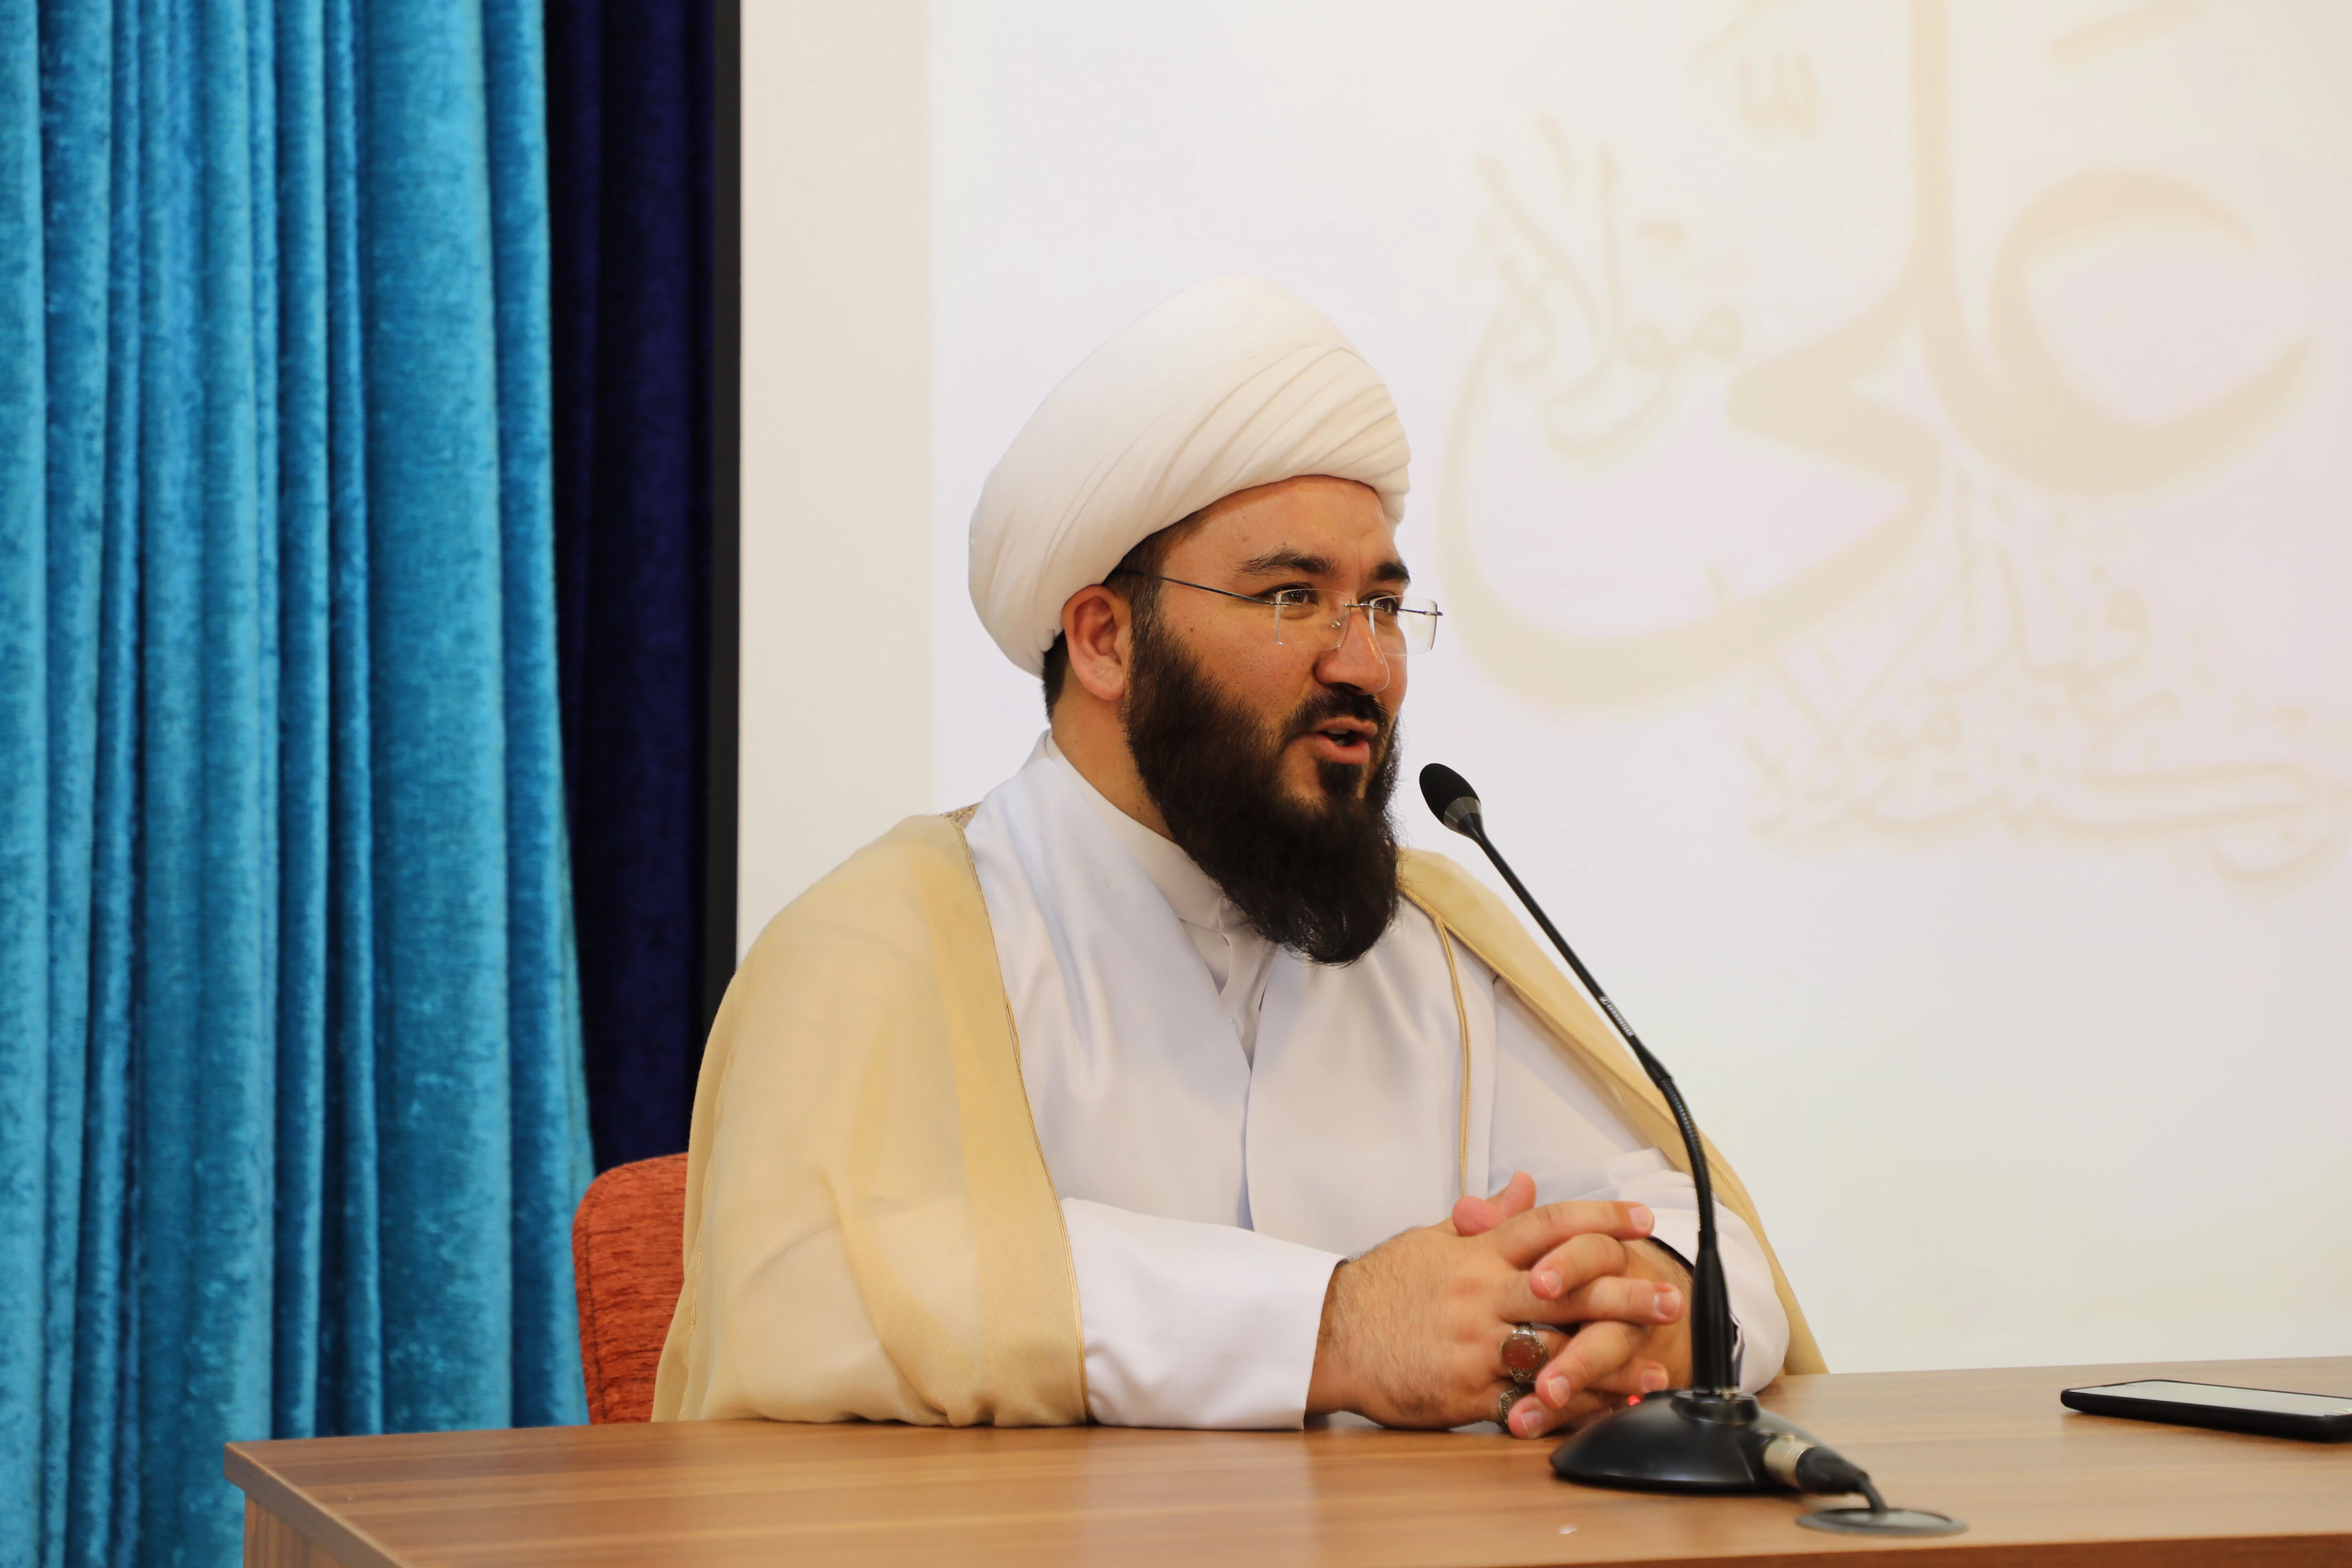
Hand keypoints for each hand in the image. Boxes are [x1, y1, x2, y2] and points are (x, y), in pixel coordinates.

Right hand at [1305, 1192, 1671, 1432]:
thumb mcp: (1431, 1240)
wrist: (1329, 1334)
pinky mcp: (1464, 1392)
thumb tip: (1526, 1185)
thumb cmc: (1381, 1287)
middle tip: (1670, 1298)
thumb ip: (1487, 1218)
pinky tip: (1602, 1411)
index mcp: (1475, 1253)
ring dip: (1610, 1362)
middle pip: (1565, 1290)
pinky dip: (1568, 1409)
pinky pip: (1526, 1401)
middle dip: (1622, 1293)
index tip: (1641, 1218)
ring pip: (1554, 1351)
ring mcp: (1474, 1346)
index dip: (1598, 1219)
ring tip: (1655, 1368)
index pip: (1546, 1226)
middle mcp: (1480, 1295)